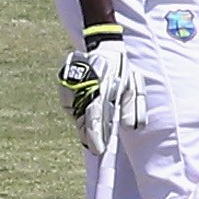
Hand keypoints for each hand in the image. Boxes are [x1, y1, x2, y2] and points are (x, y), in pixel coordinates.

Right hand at [56, 34, 142, 153]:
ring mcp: (70, 84)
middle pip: (82, 117)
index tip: (100, 150)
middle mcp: (82, 86)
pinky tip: (85, 125)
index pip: (95, 115)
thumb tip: (131, 128)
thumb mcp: (132, 85)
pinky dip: (78, 117)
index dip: (96, 134)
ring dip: (83, 128)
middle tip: (96, 149)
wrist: (105, 48)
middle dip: (89, 135)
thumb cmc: (121, 69)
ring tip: (91, 141)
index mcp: (100, 85)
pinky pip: (70, 106)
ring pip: (75, 113)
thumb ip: (134, 106)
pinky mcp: (64, 83)